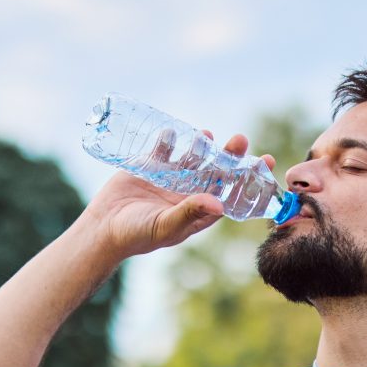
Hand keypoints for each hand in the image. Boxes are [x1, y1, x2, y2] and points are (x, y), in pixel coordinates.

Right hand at [79, 130, 276, 258]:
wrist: (102, 229)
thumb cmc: (136, 235)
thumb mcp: (165, 226)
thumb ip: (190, 213)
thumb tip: (220, 203)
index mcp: (198, 211)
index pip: (231, 193)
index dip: (249, 179)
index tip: (265, 162)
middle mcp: (188, 193)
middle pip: (216, 171)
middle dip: (230, 156)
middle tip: (241, 139)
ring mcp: (169, 179)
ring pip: (192, 157)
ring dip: (202, 145)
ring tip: (208, 135)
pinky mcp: (149, 167)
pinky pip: (164, 149)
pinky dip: (169, 139)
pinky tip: (172, 132)